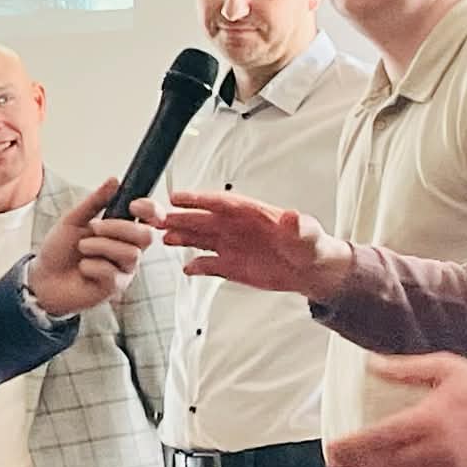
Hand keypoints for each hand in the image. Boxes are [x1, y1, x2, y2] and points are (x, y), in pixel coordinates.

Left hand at [26, 179, 153, 316]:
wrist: (43, 279)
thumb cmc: (60, 251)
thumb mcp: (74, 219)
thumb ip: (95, 201)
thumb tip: (114, 180)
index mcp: (123, 231)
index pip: (152, 218)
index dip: (151, 210)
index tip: (134, 205)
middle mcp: (128, 249)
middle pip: (146, 236)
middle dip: (118, 228)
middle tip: (93, 227)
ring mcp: (123, 270)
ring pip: (130, 254)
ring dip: (100, 246)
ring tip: (82, 248)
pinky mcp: (114, 288)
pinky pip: (112, 273)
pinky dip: (92, 266)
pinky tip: (83, 268)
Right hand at [135, 190, 352, 299]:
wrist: (312, 270)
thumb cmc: (312, 247)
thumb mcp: (308, 236)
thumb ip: (299, 227)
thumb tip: (293, 217)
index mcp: (251, 213)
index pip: (220, 202)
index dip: (198, 199)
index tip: (177, 197)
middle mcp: (236, 227)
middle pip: (201, 218)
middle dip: (178, 216)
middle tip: (154, 214)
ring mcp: (231, 245)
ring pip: (199, 238)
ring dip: (181, 238)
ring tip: (162, 237)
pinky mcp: (231, 265)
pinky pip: (209, 264)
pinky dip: (197, 266)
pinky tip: (186, 269)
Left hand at [324, 354, 466, 466]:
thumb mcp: (443, 367)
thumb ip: (404, 368)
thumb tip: (370, 363)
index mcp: (430, 419)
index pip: (381, 437)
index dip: (352, 447)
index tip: (331, 449)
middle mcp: (437, 449)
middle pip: (384, 462)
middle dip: (356, 462)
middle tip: (335, 460)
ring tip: (356, 466)